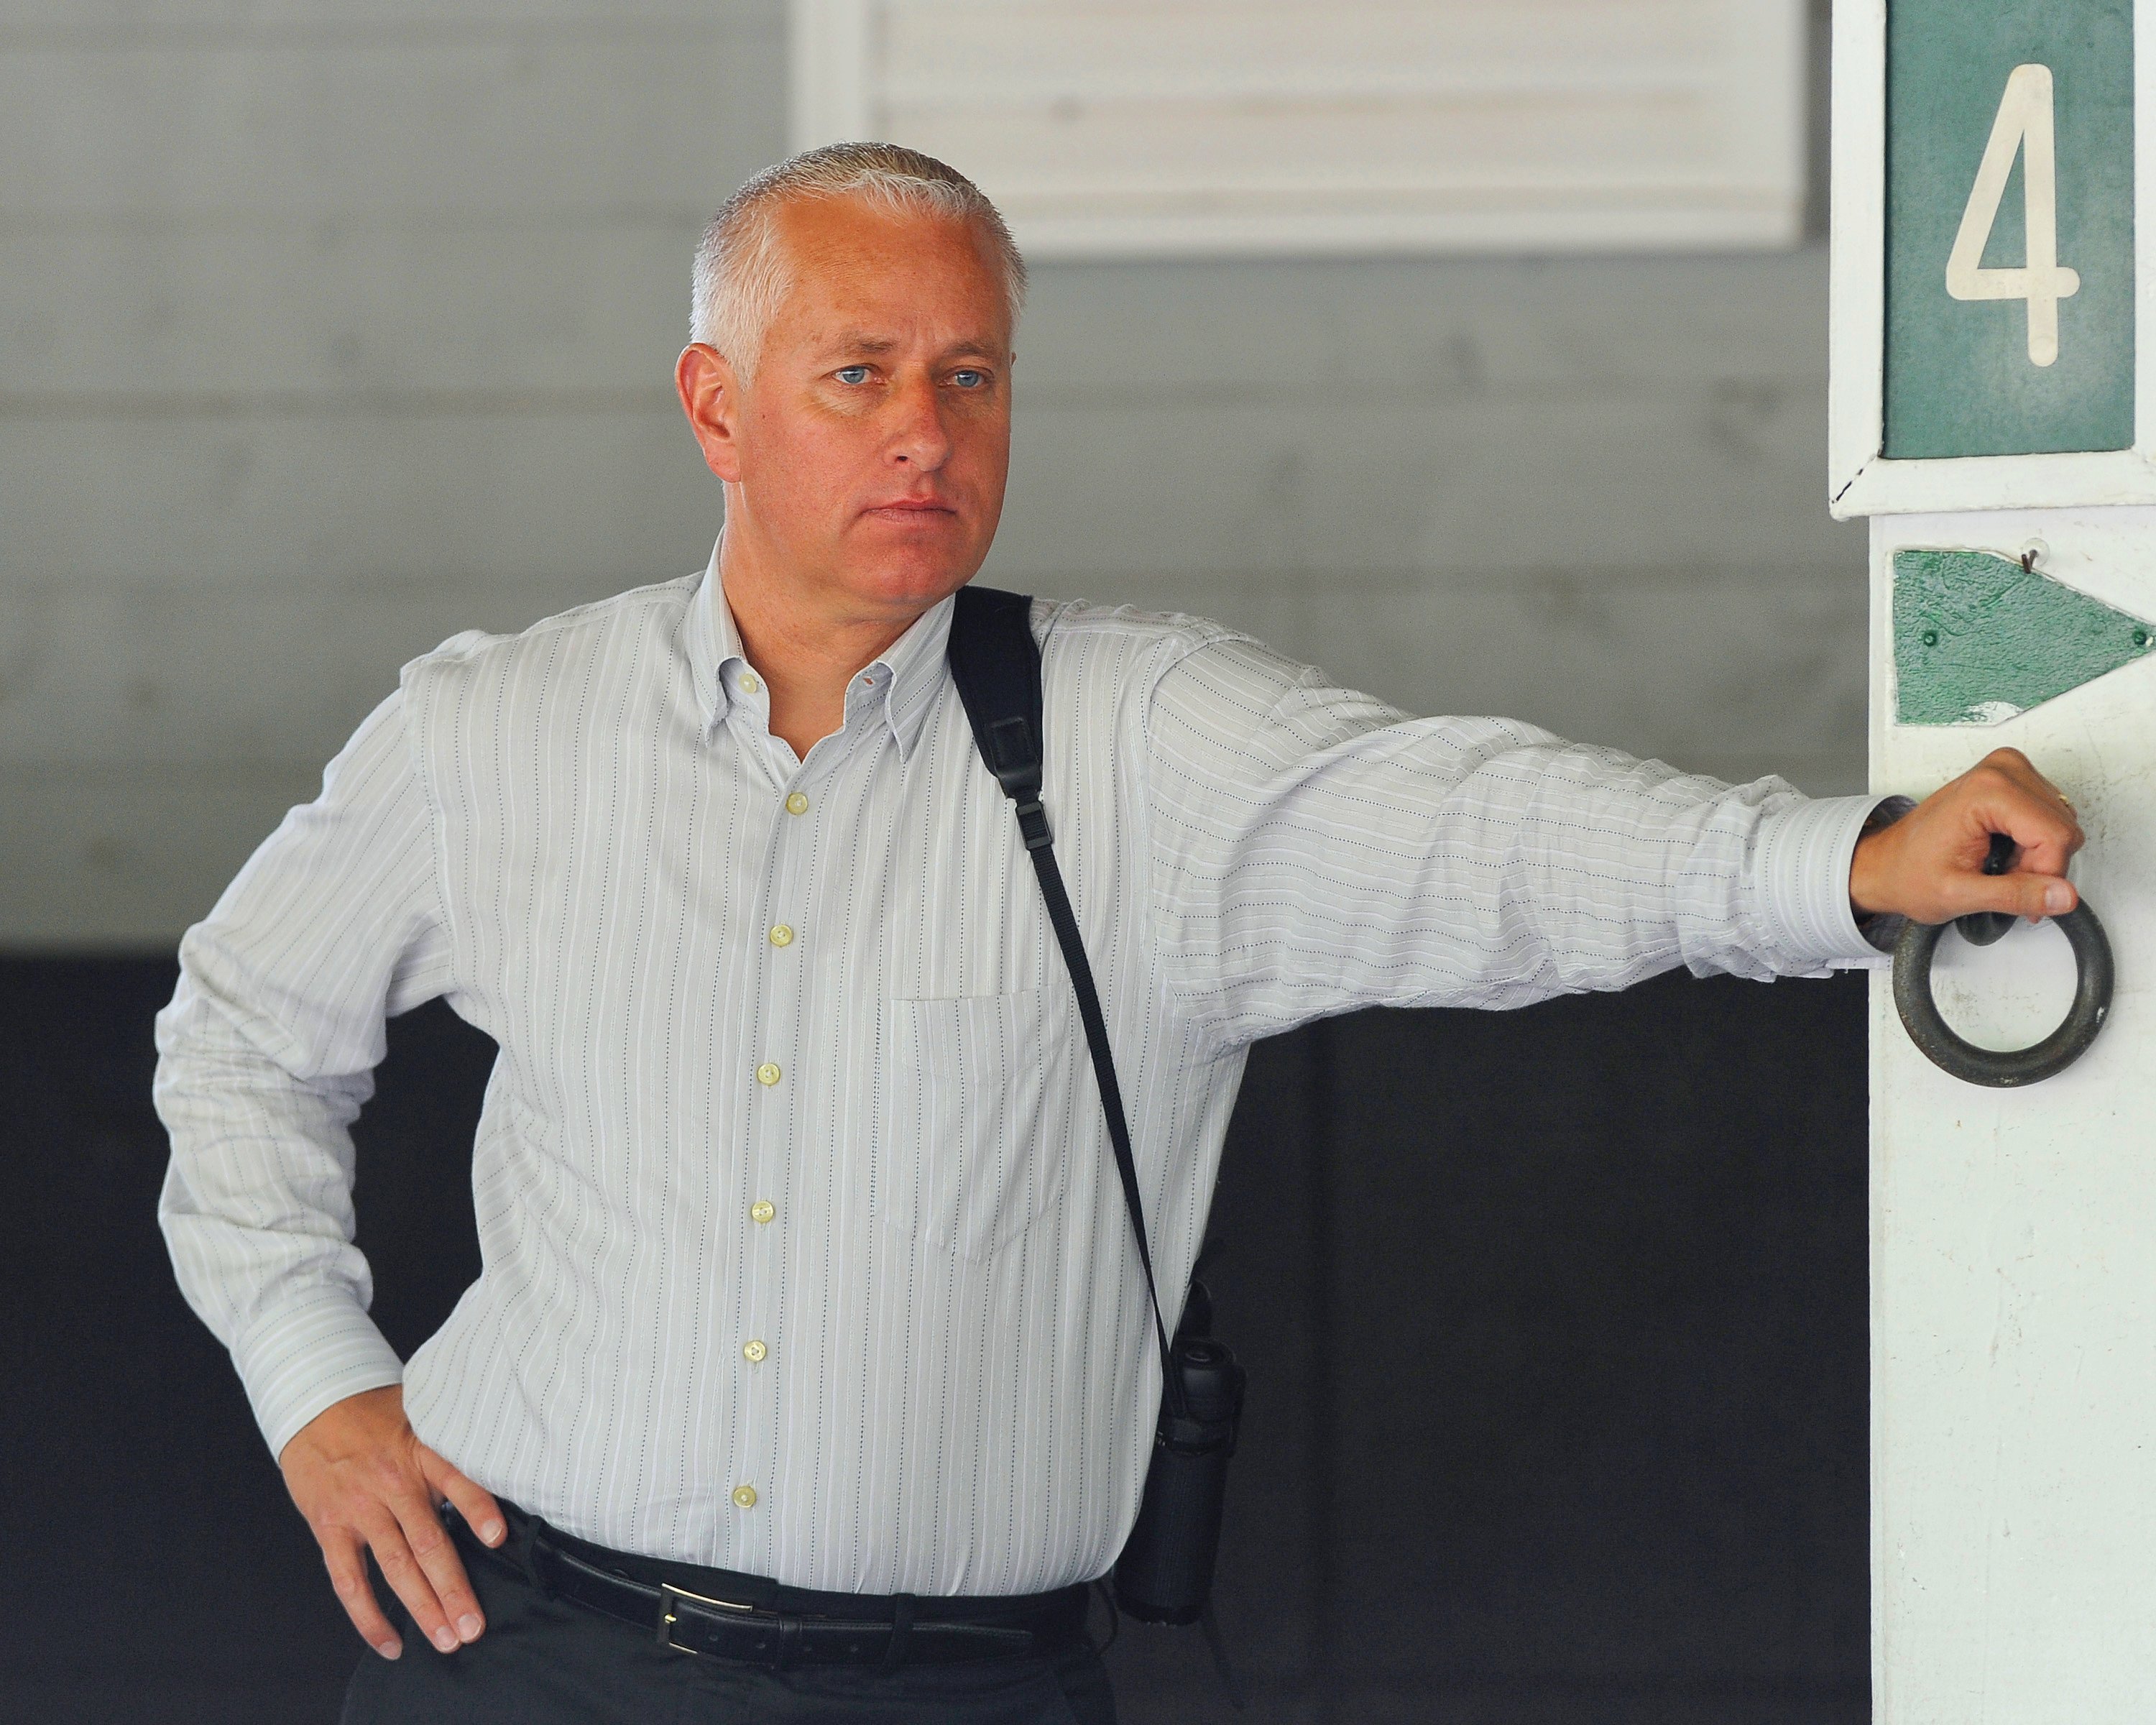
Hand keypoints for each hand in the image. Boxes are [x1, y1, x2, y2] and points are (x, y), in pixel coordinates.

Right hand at [278, 1384, 504, 1659]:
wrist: (315, 1405)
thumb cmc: (377, 1415)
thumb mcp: (421, 1416)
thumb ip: (451, 1447)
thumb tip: (500, 1473)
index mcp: (421, 1452)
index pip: (456, 1479)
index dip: (477, 1508)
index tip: (497, 1537)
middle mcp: (392, 1483)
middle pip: (428, 1543)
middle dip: (453, 1589)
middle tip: (474, 1625)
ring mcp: (359, 1509)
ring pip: (395, 1567)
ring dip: (422, 1608)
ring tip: (447, 1639)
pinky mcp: (330, 1528)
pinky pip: (349, 1581)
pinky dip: (368, 1616)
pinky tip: (389, 1642)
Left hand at [1850, 747, 2082, 924]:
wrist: (1887, 863)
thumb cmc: (1910, 873)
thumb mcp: (1960, 894)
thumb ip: (2016, 895)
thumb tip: (2063, 895)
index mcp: (1988, 790)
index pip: (2056, 835)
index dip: (2045, 874)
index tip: (2021, 894)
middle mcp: (2000, 770)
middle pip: (2062, 828)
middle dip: (2040, 865)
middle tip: (2002, 879)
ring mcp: (2007, 770)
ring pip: (2061, 823)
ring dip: (2037, 855)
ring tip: (1998, 865)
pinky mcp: (2011, 779)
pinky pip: (2050, 816)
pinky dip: (2034, 843)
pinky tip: (2004, 851)